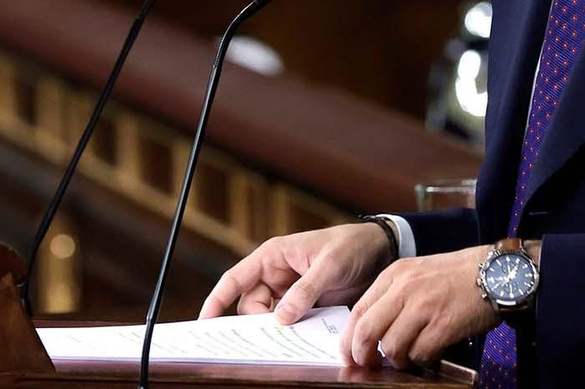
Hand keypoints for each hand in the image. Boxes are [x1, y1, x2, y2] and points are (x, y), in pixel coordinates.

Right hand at [199, 223, 394, 321]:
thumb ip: (305, 290)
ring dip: (278, 329)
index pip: (235, 278)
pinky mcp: (305, 305)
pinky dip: (293, 332)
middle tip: (275, 335)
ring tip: (294, 337)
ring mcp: (290, 292)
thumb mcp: (329, 265)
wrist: (380, 251)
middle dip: (257, 322)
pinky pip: (290, 323)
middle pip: (251, 306)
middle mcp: (276, 275)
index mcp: (273, 256)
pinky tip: (304, 338)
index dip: (217, 299)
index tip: (205, 321)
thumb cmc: (350, 246)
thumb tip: (281, 318)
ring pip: (269, 318)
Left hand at [340, 245, 498, 368]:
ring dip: (398, 360)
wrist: (494, 271)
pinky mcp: (444, 324)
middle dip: (363, 356)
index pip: (358, 310)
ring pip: (391, 347)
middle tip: (369, 366)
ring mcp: (423, 306)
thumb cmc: (456, 275)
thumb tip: (373, 331)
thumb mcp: (417, 274)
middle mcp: (404, 288)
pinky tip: (430, 355)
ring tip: (409, 358)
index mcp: (394, 275)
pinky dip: (421, 361)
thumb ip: (394, 296)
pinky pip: (420, 354)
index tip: (350, 354)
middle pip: (366, 331)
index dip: (349, 339)